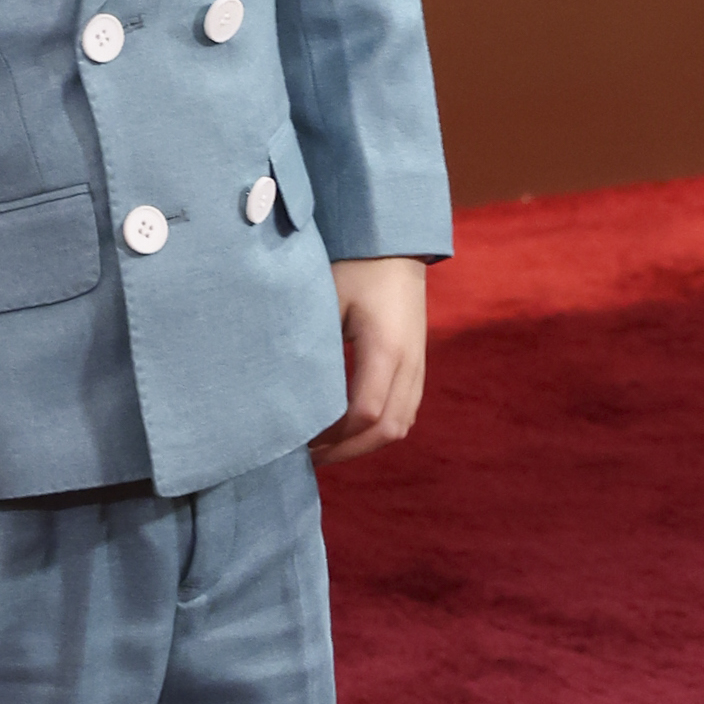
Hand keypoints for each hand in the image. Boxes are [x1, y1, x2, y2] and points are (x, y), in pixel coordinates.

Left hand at [313, 256, 427, 466]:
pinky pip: (405, 413)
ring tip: (326, 449)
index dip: (333, 434)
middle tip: (309, 456)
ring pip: (400, 427)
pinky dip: (379, 430)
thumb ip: (314, 349)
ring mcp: (418, 366)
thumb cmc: (354, 269)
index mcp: (386, 347)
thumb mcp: (325, 303)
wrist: (395, 246)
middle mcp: (409, 362)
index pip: (365, 412)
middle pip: (386, 430)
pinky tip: (349, 431)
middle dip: (347, 450)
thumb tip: (285, 395)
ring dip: (363, 444)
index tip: (301, 436)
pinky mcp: (417, 366)